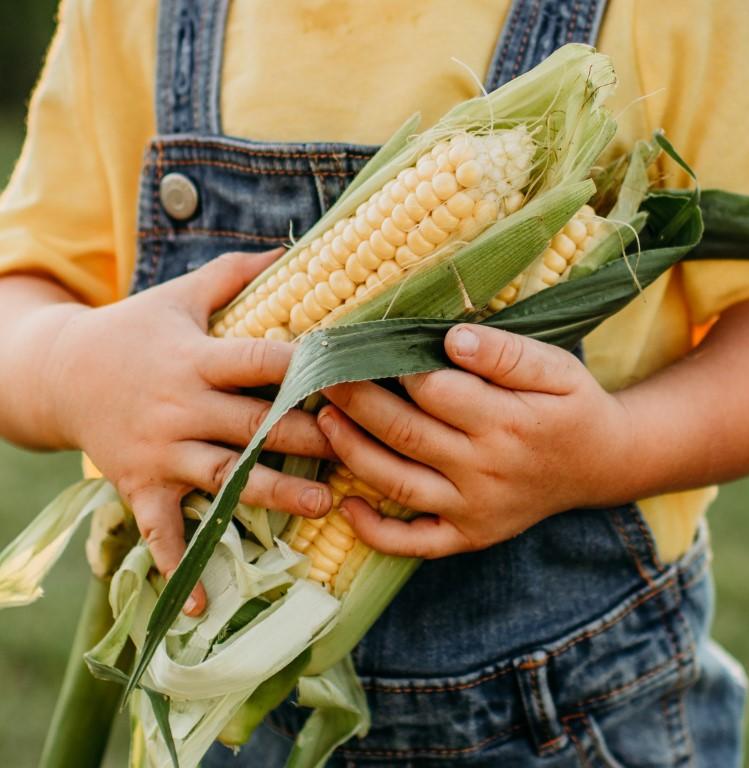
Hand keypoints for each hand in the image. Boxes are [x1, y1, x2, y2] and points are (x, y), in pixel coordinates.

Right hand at [47, 250, 333, 612]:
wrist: (61, 373)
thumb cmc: (134, 332)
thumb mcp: (180, 296)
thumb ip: (236, 273)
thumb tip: (291, 244)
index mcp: (195, 357)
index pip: (261, 361)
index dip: (309, 367)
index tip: (356, 376)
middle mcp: (180, 406)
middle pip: (255, 423)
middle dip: (307, 438)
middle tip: (358, 451)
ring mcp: (159, 451)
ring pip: (224, 476)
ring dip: (272, 494)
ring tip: (322, 506)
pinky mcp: (140, 485)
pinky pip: (161, 530)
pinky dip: (179, 566)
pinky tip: (203, 604)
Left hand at [319, 324, 631, 558]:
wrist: (599, 465)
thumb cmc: (571, 408)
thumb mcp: (558, 369)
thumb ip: (506, 354)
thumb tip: (453, 339)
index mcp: (509, 422)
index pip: (436, 390)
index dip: (396, 366)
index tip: (367, 345)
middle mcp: (487, 470)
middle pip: (406, 432)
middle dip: (357, 400)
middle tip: (322, 374)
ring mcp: (475, 509)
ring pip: (398, 484)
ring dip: (352, 453)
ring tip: (323, 421)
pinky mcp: (470, 535)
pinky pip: (415, 543)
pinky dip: (376, 532)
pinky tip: (346, 507)